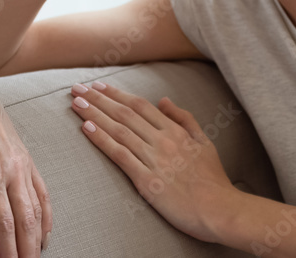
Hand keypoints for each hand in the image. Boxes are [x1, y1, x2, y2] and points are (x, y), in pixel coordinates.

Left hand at [0, 74, 52, 256]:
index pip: (3, 220)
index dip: (7, 248)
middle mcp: (13, 170)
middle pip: (26, 219)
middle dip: (27, 248)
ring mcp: (24, 164)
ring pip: (38, 207)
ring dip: (39, 235)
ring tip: (37, 255)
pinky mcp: (28, 159)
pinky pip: (42, 190)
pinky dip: (47, 213)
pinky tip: (45, 229)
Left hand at [70, 81, 238, 242]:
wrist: (219, 209)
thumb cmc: (213, 179)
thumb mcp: (205, 141)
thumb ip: (185, 119)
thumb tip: (164, 100)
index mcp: (175, 130)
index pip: (140, 105)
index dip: (117, 94)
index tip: (99, 86)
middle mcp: (162, 140)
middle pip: (124, 113)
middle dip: (98, 99)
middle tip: (78, 88)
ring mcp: (154, 159)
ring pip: (118, 130)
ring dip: (94, 114)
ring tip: (76, 103)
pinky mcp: (146, 180)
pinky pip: (120, 155)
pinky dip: (102, 140)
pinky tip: (87, 128)